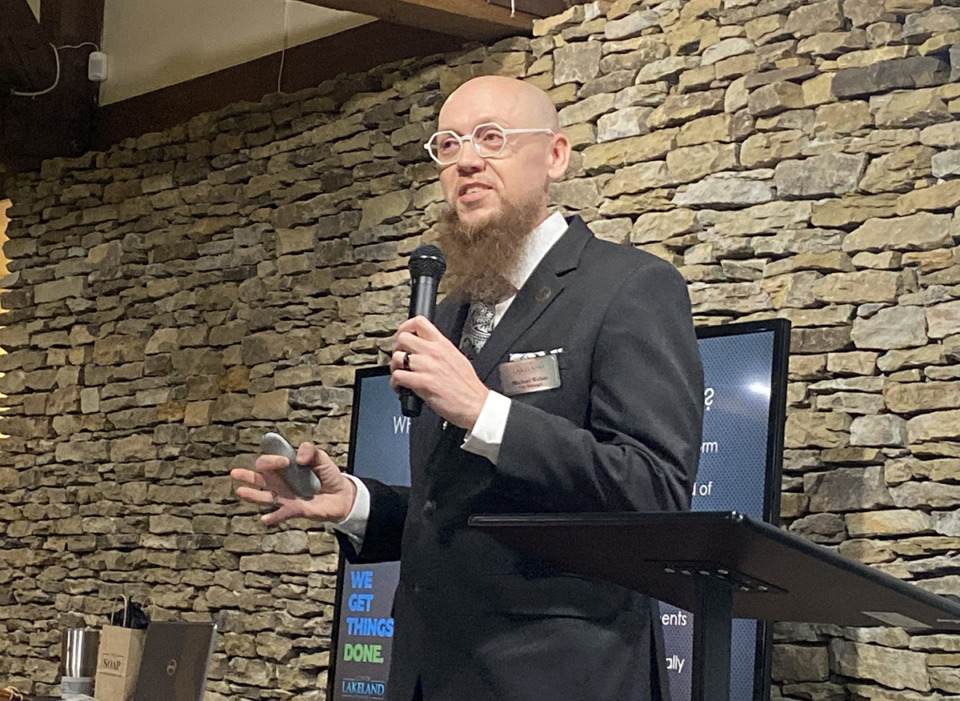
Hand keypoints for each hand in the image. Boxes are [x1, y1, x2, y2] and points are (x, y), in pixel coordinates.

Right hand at [231, 443, 356, 526]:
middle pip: (259, 478)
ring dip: (252, 495)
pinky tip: (264, 519)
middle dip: (247, 476)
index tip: (285, 461)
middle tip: (236, 473)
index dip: (272, 459)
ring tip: (240, 491)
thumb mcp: (322, 457)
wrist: (342, 494)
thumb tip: (297, 458)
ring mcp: (285, 496)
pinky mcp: (294, 509)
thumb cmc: (328, 475)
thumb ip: (310, 451)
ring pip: (264, 497)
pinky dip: (272, 517)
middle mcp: (280, 482)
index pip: (269, 461)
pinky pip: (280, 514)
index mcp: (284, 467)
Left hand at [390, 316, 488, 429]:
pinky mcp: (423, 383)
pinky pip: (398, 376)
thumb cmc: (467, 385)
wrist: (475, 404)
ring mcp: (427, 366)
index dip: (405, 327)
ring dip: (394, 367)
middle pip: (402, 338)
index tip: (402, 335)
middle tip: (400, 358)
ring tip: (401, 374)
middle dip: (396, 348)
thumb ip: (440, 350)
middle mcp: (434, 352)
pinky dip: (395, 383)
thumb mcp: (456, 357)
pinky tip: (401, 387)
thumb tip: (425, 347)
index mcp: (443, 344)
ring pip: (397, 357)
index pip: (419, 322)